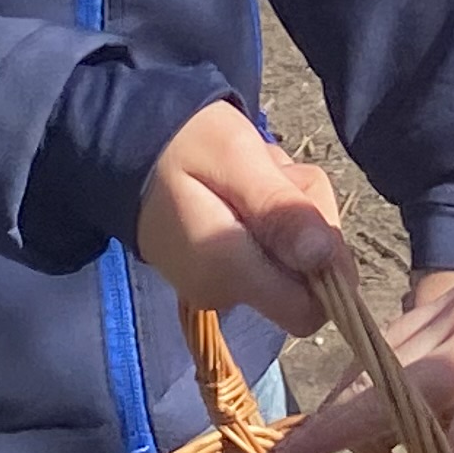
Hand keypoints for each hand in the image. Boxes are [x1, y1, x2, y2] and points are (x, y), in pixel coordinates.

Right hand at [133, 100, 342, 334]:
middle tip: (275, 174)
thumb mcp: (234, 156)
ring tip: (257, 173)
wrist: (125, 145)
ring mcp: (222, 287)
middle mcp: (224, 293)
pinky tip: (247, 186)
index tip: (307, 210)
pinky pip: (273, 252)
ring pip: (296, 260)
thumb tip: (324, 258)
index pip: (309, 311)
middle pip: (309, 280)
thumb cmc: (180, 141)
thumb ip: (278, 208)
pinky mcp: (224, 273)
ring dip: (294, 210)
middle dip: (308, 222)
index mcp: (225, 272)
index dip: (328, 266)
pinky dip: (275, 216)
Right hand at [283, 227, 453, 452]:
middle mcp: (452, 316)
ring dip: (349, 386)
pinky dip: (377, 360)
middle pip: (375, 367)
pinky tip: (374, 382)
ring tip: (319, 430)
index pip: (396, 393)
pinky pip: (404, 328)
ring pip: (384, 345)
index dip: (342, 426)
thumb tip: (449, 452)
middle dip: (331, 411)